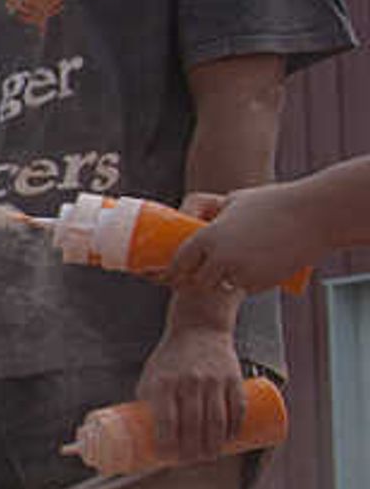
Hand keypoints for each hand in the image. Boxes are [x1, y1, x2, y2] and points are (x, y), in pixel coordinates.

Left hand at [132, 327, 246, 465]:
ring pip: (217, 419)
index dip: (167, 442)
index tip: (166, 458)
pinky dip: (234, 427)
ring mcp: (213, 380)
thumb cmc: (169, 359)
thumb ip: (148, 404)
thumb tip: (143, 437)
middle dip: (193, 449)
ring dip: (214, 444)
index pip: (166, 419)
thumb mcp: (151, 377)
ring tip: (209, 457)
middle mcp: (189, 382)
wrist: (199, 329)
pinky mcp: (233, 378)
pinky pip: (237, 408)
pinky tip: (230, 439)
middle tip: (191, 462)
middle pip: (193, 424)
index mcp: (164, 382)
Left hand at [161, 185, 327, 295]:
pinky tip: (261, 264)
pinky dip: (249, 281)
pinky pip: (247, 287)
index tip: (171, 274)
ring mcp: (240, 273)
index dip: (174, 271)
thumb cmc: (275, 202)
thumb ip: (213, 215)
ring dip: (225, 280)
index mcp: (207, 237)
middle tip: (206, 272)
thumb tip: (193, 218)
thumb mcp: (235, 201)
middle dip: (200, 279)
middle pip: (197, 282)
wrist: (316, 216)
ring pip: (222, 286)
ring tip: (240, 263)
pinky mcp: (261, 282)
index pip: (178, 263)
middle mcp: (219, 258)